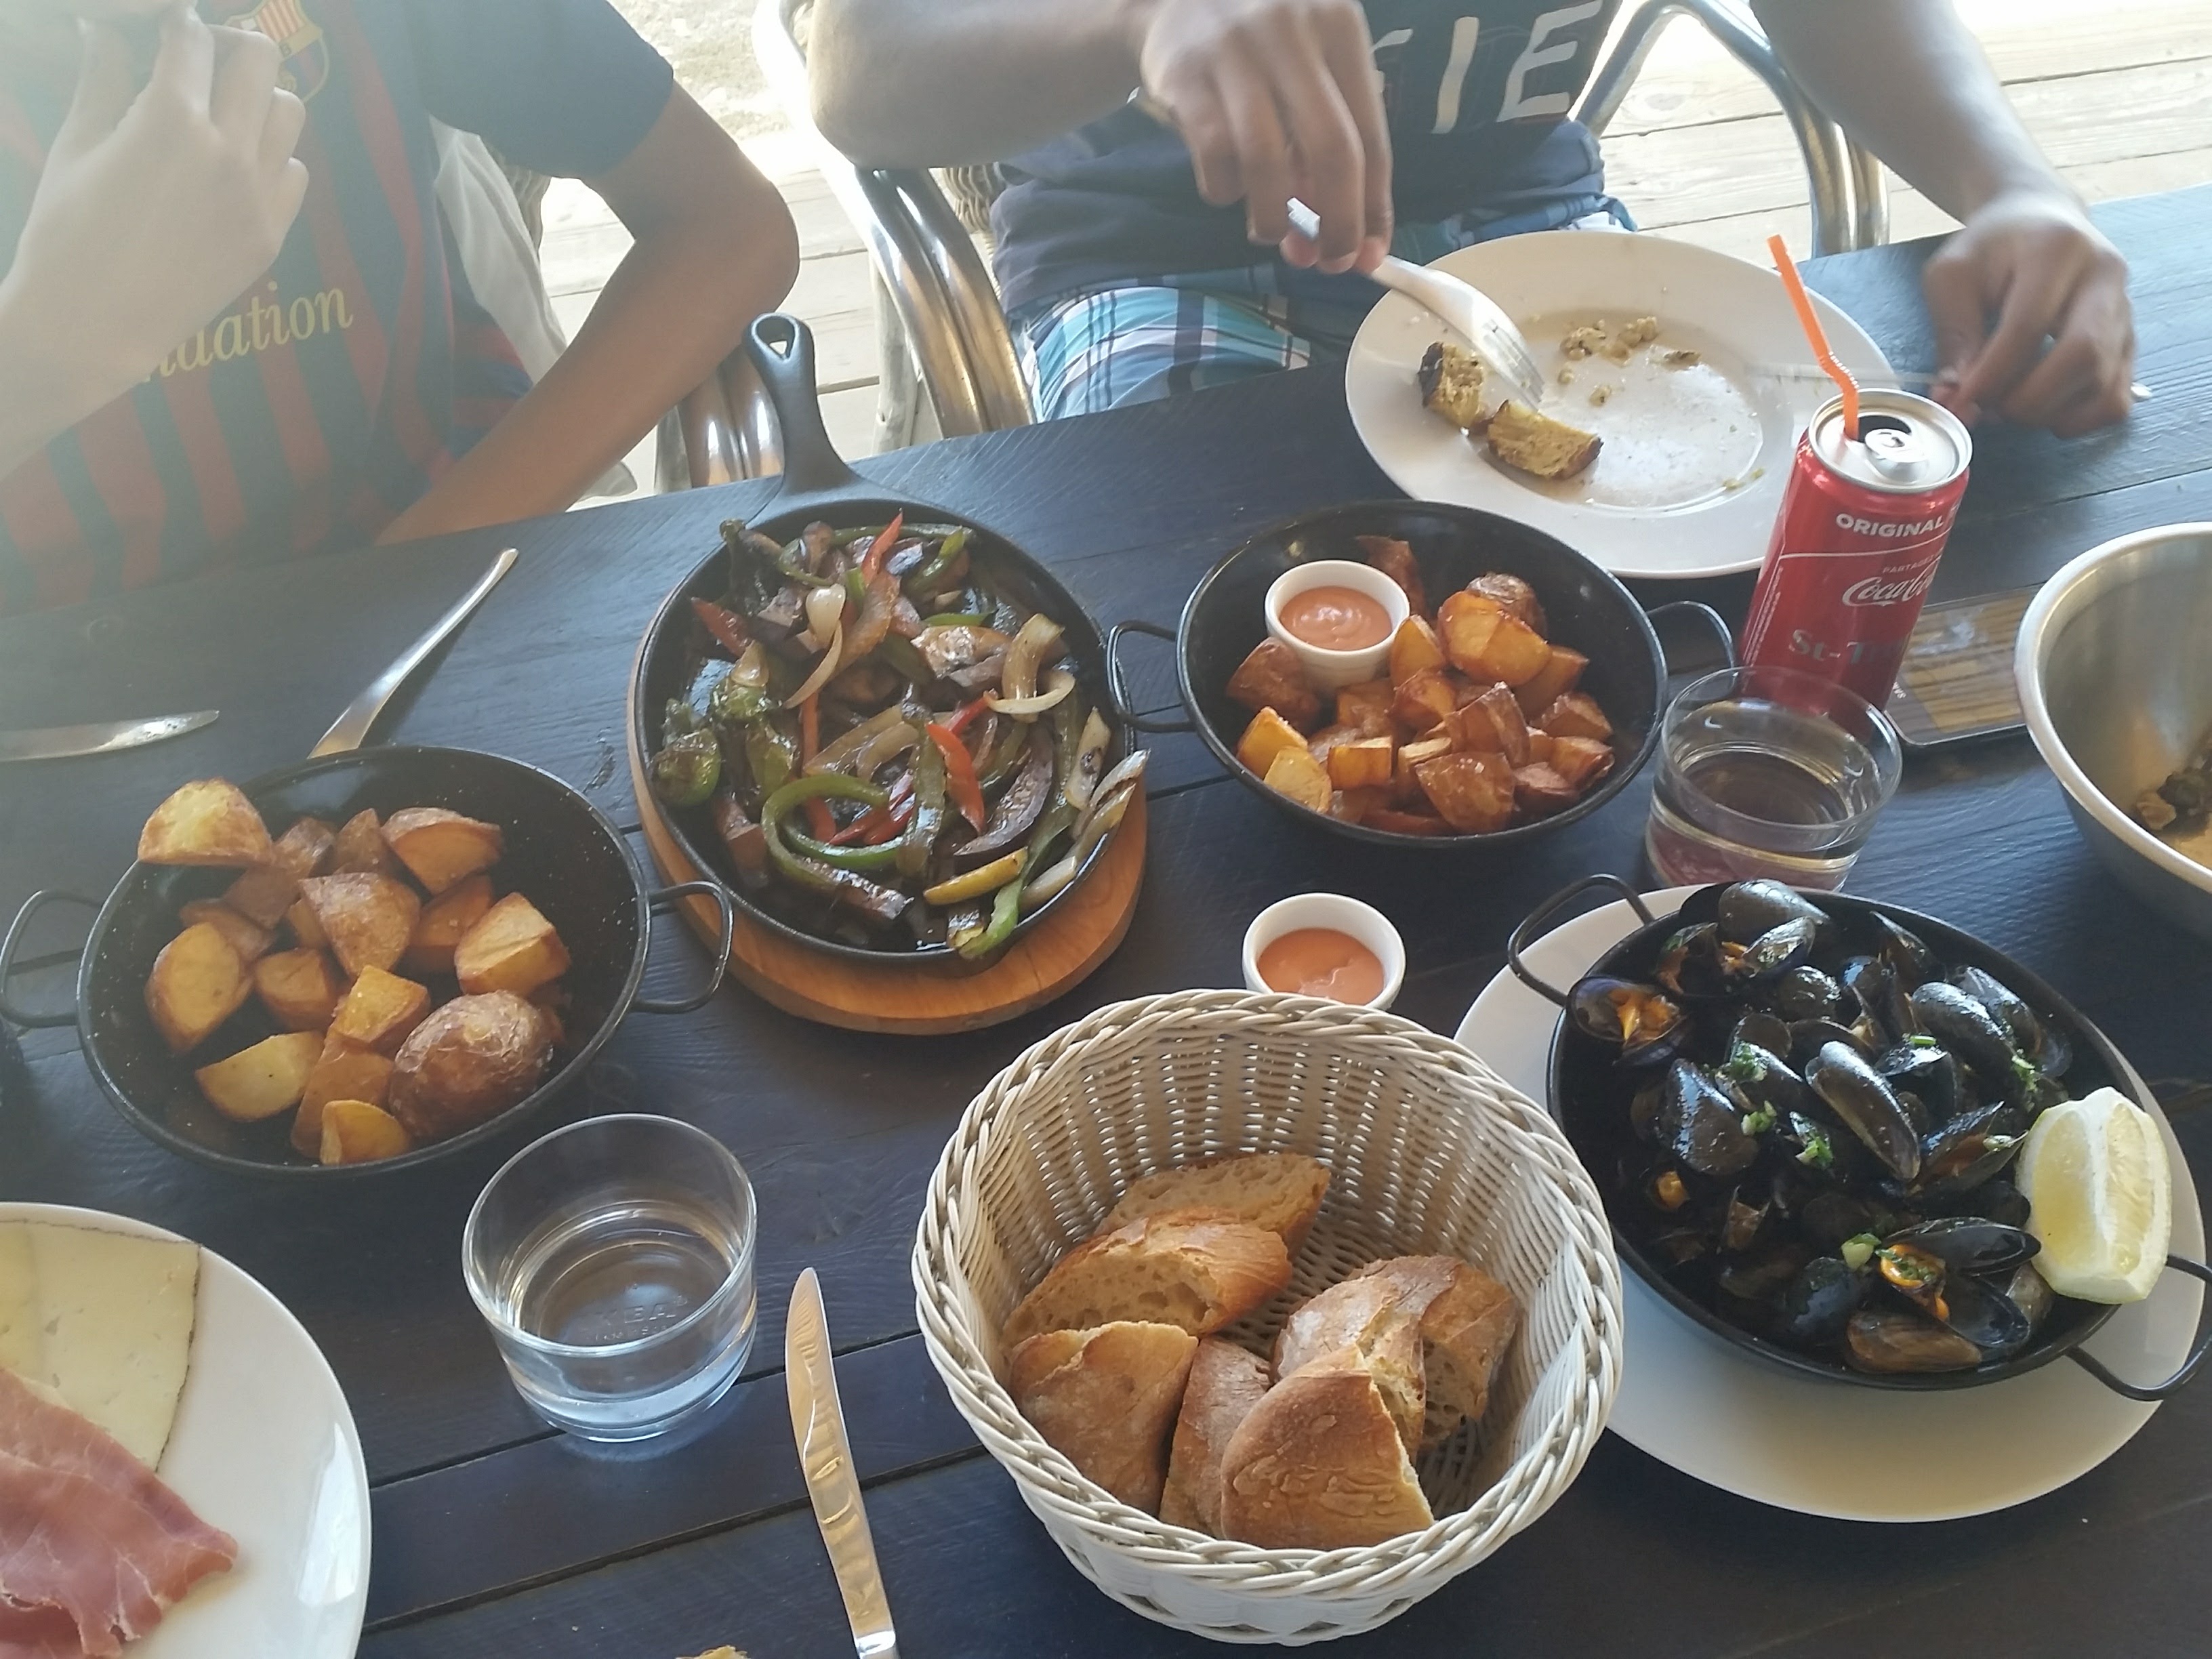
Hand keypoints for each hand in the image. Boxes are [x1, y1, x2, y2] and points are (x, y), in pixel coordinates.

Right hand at [0, 7, 307, 410]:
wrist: (93, 325)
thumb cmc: (67, 233)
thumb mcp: (77, 144)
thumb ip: (102, 77)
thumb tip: (102, 28)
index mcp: (171, 120)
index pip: (193, 37)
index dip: (178, 25)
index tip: (168, 31)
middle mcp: (228, 152)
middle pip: (259, 59)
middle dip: (229, 47)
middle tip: (202, 63)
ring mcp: (258, 197)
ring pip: (289, 111)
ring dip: (259, 98)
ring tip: (223, 114)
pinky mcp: (271, 235)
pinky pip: (294, 171)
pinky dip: (272, 156)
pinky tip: (236, 168)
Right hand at [1121, 0, 1389, 273]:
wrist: (1171, 2)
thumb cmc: (1258, 51)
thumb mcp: (1308, 70)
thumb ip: (1330, 140)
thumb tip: (1349, 236)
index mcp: (1339, 26)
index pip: (1371, 134)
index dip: (1374, 205)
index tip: (1369, 254)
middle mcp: (1293, 30)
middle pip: (1332, 149)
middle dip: (1337, 222)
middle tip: (1329, 262)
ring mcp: (1236, 50)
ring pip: (1268, 161)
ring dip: (1273, 217)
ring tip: (1269, 231)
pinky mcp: (1185, 75)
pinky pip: (1215, 157)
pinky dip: (1225, 192)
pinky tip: (1227, 190)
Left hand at [1921, 190, 2133, 436]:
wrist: (2039, 219)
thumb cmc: (1990, 248)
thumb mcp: (1953, 277)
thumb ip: (1954, 335)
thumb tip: (1953, 398)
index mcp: (2057, 250)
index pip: (2028, 327)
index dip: (1991, 377)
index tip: (1959, 406)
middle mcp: (2104, 276)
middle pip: (2084, 356)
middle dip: (2028, 400)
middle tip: (1988, 411)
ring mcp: (2125, 309)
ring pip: (2107, 382)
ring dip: (2053, 412)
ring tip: (2012, 408)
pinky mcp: (2129, 337)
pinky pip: (2119, 395)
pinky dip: (2082, 417)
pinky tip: (2047, 411)